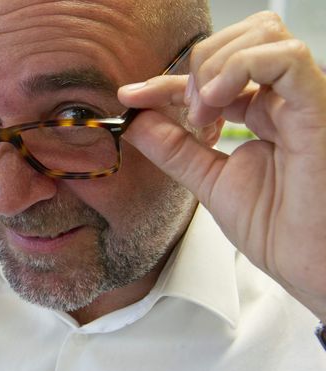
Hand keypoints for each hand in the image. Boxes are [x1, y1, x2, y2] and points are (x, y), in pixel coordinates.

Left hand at [118, 12, 325, 320]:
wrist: (310, 267)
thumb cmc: (279, 231)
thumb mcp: (211, 182)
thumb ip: (175, 149)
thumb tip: (135, 120)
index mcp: (263, 115)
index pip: (212, 76)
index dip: (167, 81)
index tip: (130, 96)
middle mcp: (284, 102)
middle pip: (242, 38)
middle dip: (199, 64)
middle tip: (188, 114)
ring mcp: (303, 102)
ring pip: (264, 34)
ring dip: (217, 64)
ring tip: (204, 111)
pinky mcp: (318, 110)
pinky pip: (287, 58)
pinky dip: (241, 66)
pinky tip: (218, 100)